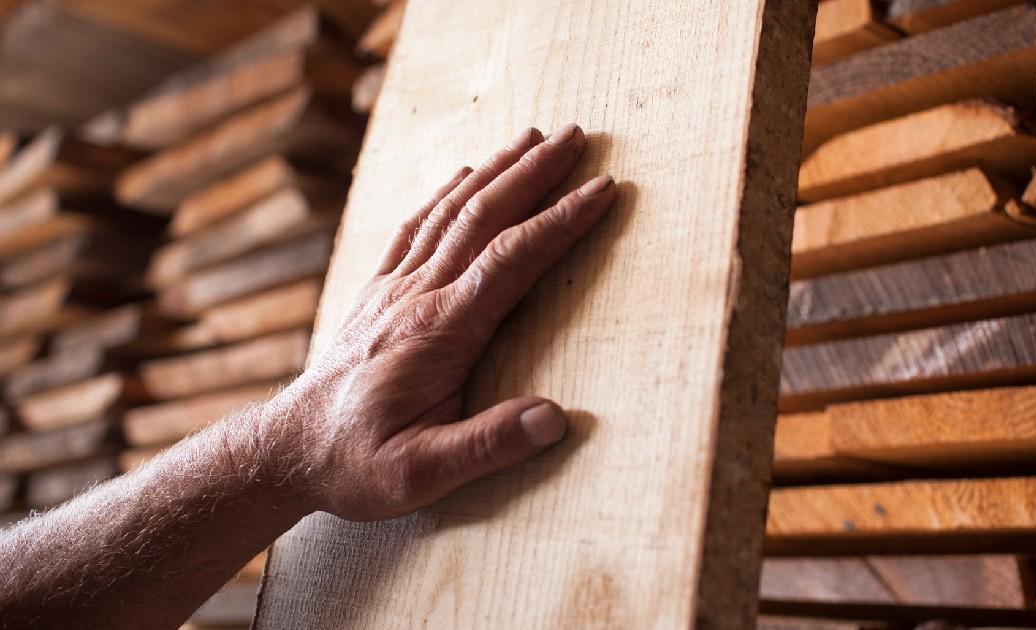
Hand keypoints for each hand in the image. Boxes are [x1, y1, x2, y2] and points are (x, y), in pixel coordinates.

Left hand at [265, 124, 615, 520]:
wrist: (288, 451)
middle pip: (482, 216)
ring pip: (451, 212)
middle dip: (534, 172)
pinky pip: (416, 227)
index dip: (559, 221)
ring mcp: (394, 289)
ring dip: (496, 170)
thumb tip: (555, 418)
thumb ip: (488, 445)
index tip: (601, 189)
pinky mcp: (379, 292)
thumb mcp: (422, 474)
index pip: (510, 259)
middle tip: (576, 136)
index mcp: (439, 332)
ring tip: (532, 138)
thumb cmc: (357, 465)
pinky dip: (447, 193)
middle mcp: (416, 296)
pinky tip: (464, 174)